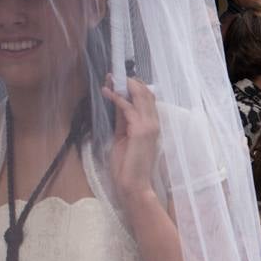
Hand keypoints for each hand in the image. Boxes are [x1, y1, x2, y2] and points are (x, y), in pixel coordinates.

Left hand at [101, 77, 160, 204]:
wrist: (133, 185)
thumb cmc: (127, 166)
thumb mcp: (123, 137)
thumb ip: (123, 121)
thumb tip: (118, 103)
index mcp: (152, 125)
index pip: (147, 99)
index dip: (134, 87)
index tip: (119, 80)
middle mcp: (154, 123)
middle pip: (146, 93)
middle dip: (129, 82)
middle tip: (113, 75)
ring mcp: (149, 126)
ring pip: (140, 96)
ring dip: (123, 85)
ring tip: (109, 79)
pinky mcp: (140, 130)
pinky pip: (128, 107)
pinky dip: (117, 98)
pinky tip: (107, 92)